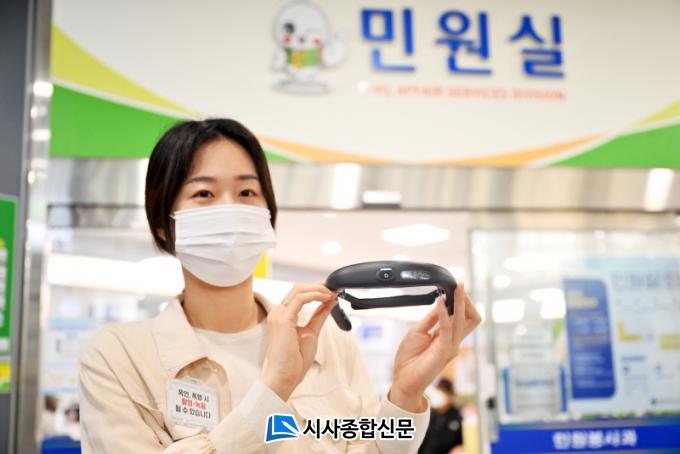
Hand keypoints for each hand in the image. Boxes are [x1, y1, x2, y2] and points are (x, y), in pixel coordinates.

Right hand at [261, 283, 336, 400]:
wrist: (284, 377)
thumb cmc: (294, 362)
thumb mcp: (311, 333)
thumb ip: (319, 316)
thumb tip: (329, 303)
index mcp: (283, 316)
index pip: (298, 294)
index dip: (315, 290)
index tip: (331, 292)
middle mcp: (278, 313)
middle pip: (298, 288)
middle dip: (318, 286)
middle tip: (333, 290)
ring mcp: (279, 315)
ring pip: (298, 289)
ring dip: (318, 289)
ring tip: (331, 294)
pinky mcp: (283, 319)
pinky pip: (300, 299)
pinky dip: (314, 295)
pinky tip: (325, 298)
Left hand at [389, 283, 480, 411]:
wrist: (403, 379)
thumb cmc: (409, 358)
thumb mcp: (419, 330)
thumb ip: (432, 318)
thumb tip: (442, 301)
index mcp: (448, 336)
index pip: (463, 317)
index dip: (461, 302)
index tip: (455, 287)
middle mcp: (453, 341)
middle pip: (472, 318)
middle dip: (467, 301)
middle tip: (460, 286)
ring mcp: (451, 347)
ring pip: (464, 321)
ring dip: (460, 302)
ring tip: (456, 288)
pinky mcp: (444, 351)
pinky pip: (447, 328)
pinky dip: (445, 313)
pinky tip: (440, 302)